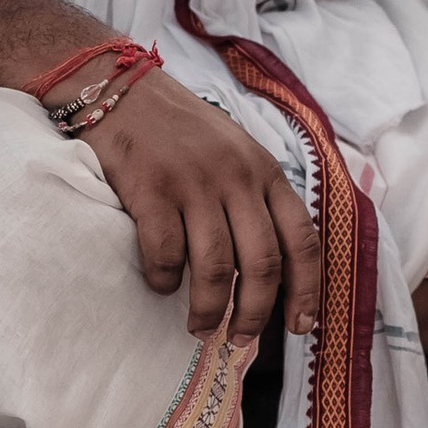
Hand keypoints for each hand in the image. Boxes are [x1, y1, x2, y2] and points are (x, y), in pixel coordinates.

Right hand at [79, 68, 321, 342]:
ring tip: (199, 327)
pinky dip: (163, 280)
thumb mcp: (235, 151)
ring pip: (214, 267)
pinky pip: (164, 253)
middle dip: (254, 312)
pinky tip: (160, 286)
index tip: (300, 327)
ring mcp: (193, 182)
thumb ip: (255, 197)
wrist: (121, 88)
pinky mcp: (150, 189)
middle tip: (240, 339)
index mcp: (265, 170)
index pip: (302, 238)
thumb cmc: (179, 129)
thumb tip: (270, 270)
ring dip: (208, 309)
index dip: (306, 289)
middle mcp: (236, 176)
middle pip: (262, 262)